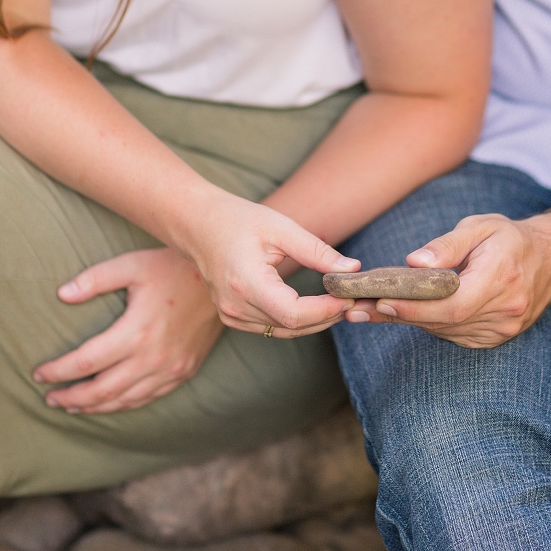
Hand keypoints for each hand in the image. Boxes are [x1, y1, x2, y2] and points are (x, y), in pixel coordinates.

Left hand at [33, 248, 224, 413]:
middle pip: (101, 391)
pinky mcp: (183, 371)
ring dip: (94, 407)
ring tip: (72, 405)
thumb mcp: (132, 265)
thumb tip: (62, 294)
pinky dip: (123, 404)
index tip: (39, 373)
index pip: (85, 362)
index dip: (58, 371)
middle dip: (71, 398)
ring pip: (124, 401)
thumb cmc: (173, 267)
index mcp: (136, 332)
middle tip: (51, 398)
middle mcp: (153, 358)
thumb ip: (95, 279)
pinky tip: (110, 402)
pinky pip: (148, 398)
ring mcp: (171, 369)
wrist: (221, 280)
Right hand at [183, 191, 358, 336]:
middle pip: (292, 326)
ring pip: (283, 331)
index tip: (348, 296)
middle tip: (352, 300)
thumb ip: (317, 251)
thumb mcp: (281, 227)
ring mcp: (231, 315)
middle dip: (326, 316)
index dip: (326, 310)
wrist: (197, 223)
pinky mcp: (232, 316)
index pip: (294, 314)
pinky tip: (315, 306)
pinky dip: (295, 321)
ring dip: (314, 321)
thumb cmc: (238, 219)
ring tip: (339, 302)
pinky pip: (270, 327)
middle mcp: (236, 306)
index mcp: (246, 282)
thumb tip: (352, 269)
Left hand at [345, 213, 550, 347]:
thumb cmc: (509, 238)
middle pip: (444, 321)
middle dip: (400, 314)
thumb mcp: (480, 227)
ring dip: (408, 320)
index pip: (453, 304)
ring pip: (445, 330)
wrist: (549, 260)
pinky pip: (454, 334)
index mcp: (502, 277)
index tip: (381, 302)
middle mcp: (506, 310)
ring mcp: (503, 329)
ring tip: (368, 309)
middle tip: (358, 307)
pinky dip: (428, 323)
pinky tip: (403, 313)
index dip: (415, 308)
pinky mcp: (496, 338)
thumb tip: (414, 262)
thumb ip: (447, 245)